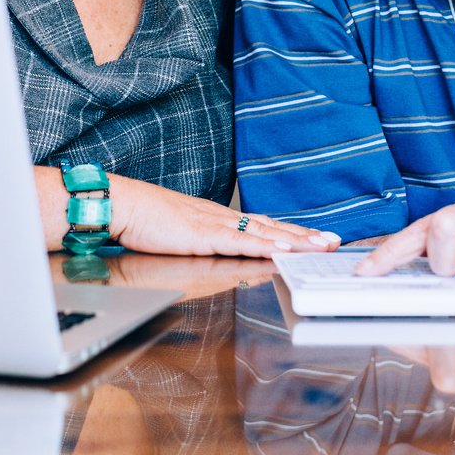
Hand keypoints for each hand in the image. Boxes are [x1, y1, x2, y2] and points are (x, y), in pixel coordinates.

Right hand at [107, 175, 339, 257]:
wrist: (120, 204)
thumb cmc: (141, 217)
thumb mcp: (177, 230)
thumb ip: (198, 238)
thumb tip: (212, 249)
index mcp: (215, 217)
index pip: (261, 225)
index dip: (289, 232)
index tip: (313, 236)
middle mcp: (221, 218)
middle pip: (271, 227)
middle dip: (304, 236)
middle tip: (334, 241)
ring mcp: (214, 225)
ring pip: (264, 233)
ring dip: (295, 241)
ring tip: (320, 246)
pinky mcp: (203, 235)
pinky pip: (240, 243)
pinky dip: (265, 247)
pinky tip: (283, 251)